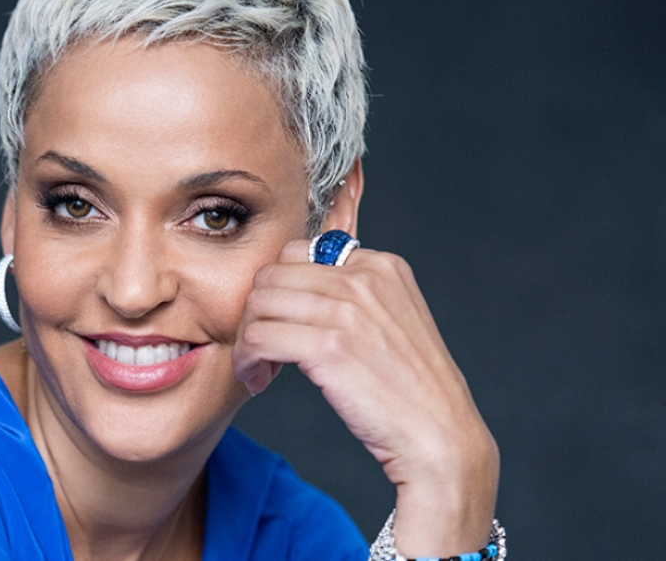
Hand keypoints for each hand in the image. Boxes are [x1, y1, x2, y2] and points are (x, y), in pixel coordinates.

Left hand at [232, 239, 498, 556]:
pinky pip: (258, 337)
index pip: (296, 252)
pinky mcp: (329, 346)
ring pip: (259, 304)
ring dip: (247, 338)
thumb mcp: (393, 317)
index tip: (281, 321)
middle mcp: (362, 279)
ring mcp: (346, 310)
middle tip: (261, 346)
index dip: (279, 290)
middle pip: (271, 275)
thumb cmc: (411, 387)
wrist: (439, 434)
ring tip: (258, 366)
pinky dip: (248, 359)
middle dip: (256, 311)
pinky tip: (258, 378)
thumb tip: (298, 282)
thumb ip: (354, 292)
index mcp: (380, 265)